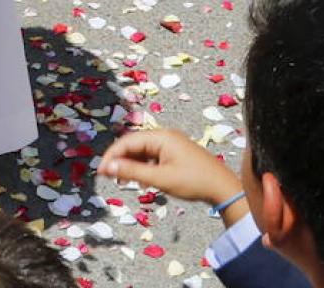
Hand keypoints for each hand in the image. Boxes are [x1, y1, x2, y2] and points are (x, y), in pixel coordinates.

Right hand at [97, 127, 243, 208]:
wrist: (223, 188)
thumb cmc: (193, 182)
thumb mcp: (160, 178)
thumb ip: (132, 172)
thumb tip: (107, 167)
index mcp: (161, 136)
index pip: (127, 141)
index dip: (111, 155)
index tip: (100, 172)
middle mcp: (165, 136)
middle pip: (134, 144)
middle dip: (120, 160)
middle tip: (110, 178)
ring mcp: (171, 144)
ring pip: (142, 151)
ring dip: (131, 165)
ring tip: (124, 181)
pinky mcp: (175, 153)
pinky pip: (152, 156)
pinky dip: (143, 167)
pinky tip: (142, 180)